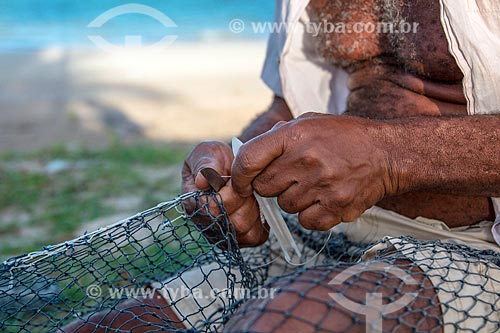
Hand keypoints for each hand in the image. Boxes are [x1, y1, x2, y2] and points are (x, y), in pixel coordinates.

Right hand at [181, 141, 267, 246]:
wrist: (230, 166)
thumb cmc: (216, 159)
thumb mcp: (207, 152)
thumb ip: (205, 164)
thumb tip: (202, 181)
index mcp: (191, 202)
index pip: (209, 208)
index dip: (226, 193)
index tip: (233, 177)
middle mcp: (204, 223)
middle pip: (229, 223)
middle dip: (242, 199)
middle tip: (245, 184)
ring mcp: (222, 234)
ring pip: (243, 231)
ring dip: (252, 208)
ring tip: (249, 193)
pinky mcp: (240, 239)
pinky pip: (256, 237)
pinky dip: (261, 220)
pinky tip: (256, 205)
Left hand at [231, 113, 393, 231]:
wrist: (387, 153)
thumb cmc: (344, 138)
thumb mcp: (309, 122)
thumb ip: (276, 138)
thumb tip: (245, 156)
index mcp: (295, 135)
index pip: (249, 160)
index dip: (238, 175)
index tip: (240, 182)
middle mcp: (306, 160)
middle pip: (264, 188)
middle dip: (272, 185)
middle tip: (292, 176)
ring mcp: (322, 185)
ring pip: (285, 207)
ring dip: (294, 200)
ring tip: (315, 184)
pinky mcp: (336, 207)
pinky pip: (305, 221)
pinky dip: (311, 215)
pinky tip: (324, 198)